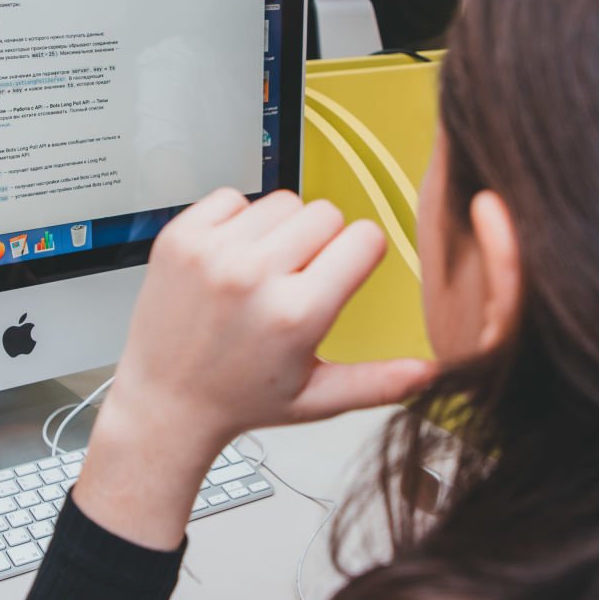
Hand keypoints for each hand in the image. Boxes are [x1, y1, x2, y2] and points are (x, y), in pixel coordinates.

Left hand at [72, 188, 433, 547]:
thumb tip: (435, 373)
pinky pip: (232, 196)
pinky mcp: (180, 238)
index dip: (360, 253)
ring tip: (259, 273)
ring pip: (282, 201)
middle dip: (321, 242)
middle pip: (326, 213)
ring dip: (279, 230)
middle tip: (296, 280)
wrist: (163, 403)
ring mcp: (213, 253)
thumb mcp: (317, 399)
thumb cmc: (240, 400)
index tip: (341, 273)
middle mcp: (255, 277)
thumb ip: (379, 382)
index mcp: (297, 314)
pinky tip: (229, 258)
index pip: (364, 238)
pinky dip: (235, 221)